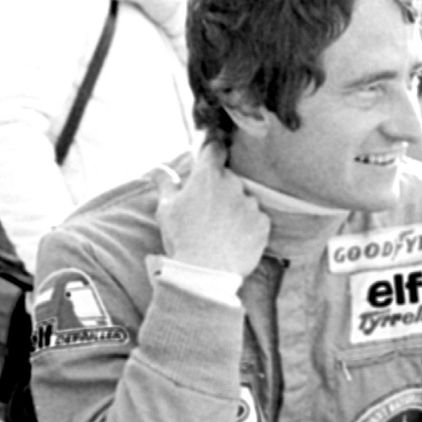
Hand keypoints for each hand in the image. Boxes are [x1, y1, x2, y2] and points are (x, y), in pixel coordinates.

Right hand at [155, 144, 268, 275]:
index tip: (210, 157)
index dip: (212, 151)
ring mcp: (250, 203)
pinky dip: (247, 225)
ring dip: (235, 208)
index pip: (215, 148)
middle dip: (220, 189)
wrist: (205, 272)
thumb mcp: (166, 208)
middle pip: (229, 178)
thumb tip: (158, 168)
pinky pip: (256, 218)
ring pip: (243, 199)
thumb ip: (165, 183)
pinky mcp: (263, 223)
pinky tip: (233, 239)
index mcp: (208, 176)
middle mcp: (233, 184)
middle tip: (207, 211)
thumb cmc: (181, 237)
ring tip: (220, 230)